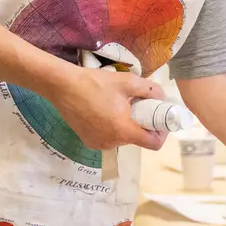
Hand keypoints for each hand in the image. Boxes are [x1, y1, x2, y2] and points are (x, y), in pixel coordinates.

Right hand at [47, 66, 164, 149]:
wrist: (62, 86)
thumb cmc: (95, 83)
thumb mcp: (128, 81)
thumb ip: (150, 90)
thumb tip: (162, 96)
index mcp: (123, 131)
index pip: (153, 143)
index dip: (161, 133)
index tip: (160, 119)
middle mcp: (112, 143)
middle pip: (137, 139)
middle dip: (142, 124)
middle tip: (140, 105)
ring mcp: (98, 144)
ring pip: (122, 138)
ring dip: (127, 125)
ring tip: (121, 106)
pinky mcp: (87, 140)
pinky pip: (108, 137)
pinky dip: (113, 127)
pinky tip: (107, 110)